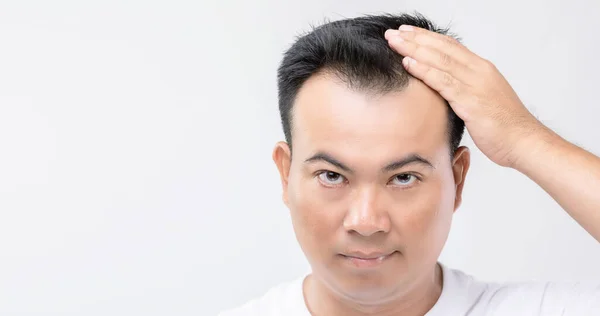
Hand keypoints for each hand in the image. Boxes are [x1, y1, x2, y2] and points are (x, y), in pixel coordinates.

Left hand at [384, 25, 550, 167]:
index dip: (427, 37)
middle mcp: (478, 71)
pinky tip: (407, 63)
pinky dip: (423, 70)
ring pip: (439, 60)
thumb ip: (466, 89)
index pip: (449, 46)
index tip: (407, 32)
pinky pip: (442, 81)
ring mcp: (475, 84)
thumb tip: (447, 89)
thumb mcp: (483, 100)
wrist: (524, 141)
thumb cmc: (504, 126)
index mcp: (481, 68)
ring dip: (413, 49)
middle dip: (415, 38)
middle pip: (441, 47)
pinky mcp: (470, 101)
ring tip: (393, 42)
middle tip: (393, 32)